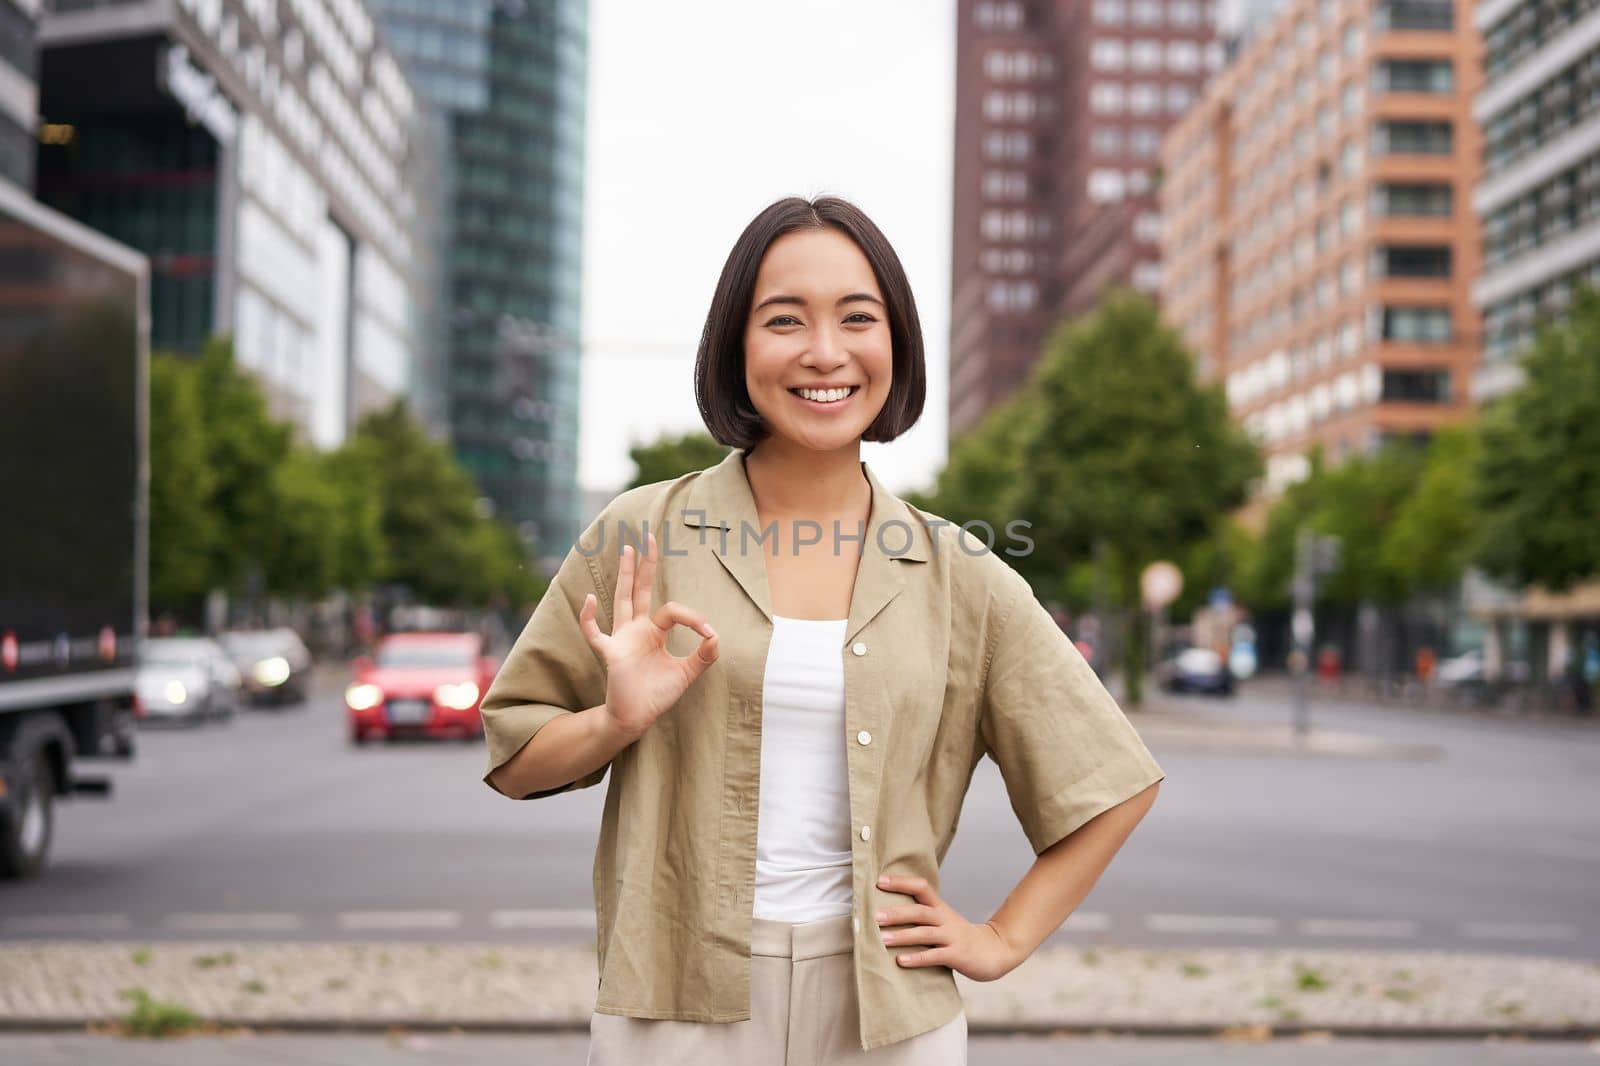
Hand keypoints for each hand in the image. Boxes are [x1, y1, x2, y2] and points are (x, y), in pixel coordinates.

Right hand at [578, 531, 718, 741]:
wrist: (637, 718)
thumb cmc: (657, 695)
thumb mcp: (687, 673)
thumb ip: (704, 656)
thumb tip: (717, 636)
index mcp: (653, 632)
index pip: (672, 610)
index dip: (694, 618)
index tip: (710, 634)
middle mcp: (635, 629)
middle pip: (639, 589)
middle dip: (645, 565)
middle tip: (648, 536)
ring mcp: (621, 639)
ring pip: (622, 599)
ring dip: (625, 575)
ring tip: (627, 548)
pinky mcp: (611, 653)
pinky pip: (595, 633)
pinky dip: (588, 618)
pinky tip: (588, 598)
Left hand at [874, 874, 1018, 982]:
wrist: (995, 951)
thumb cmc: (959, 936)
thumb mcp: (943, 920)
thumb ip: (921, 915)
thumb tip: (887, 910)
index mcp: (940, 908)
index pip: (921, 887)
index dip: (901, 883)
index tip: (880, 881)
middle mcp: (945, 919)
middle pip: (920, 911)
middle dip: (896, 913)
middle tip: (875, 916)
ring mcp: (952, 937)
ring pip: (925, 933)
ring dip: (903, 936)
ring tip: (882, 939)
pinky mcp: (957, 955)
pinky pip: (935, 956)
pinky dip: (917, 958)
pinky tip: (901, 960)